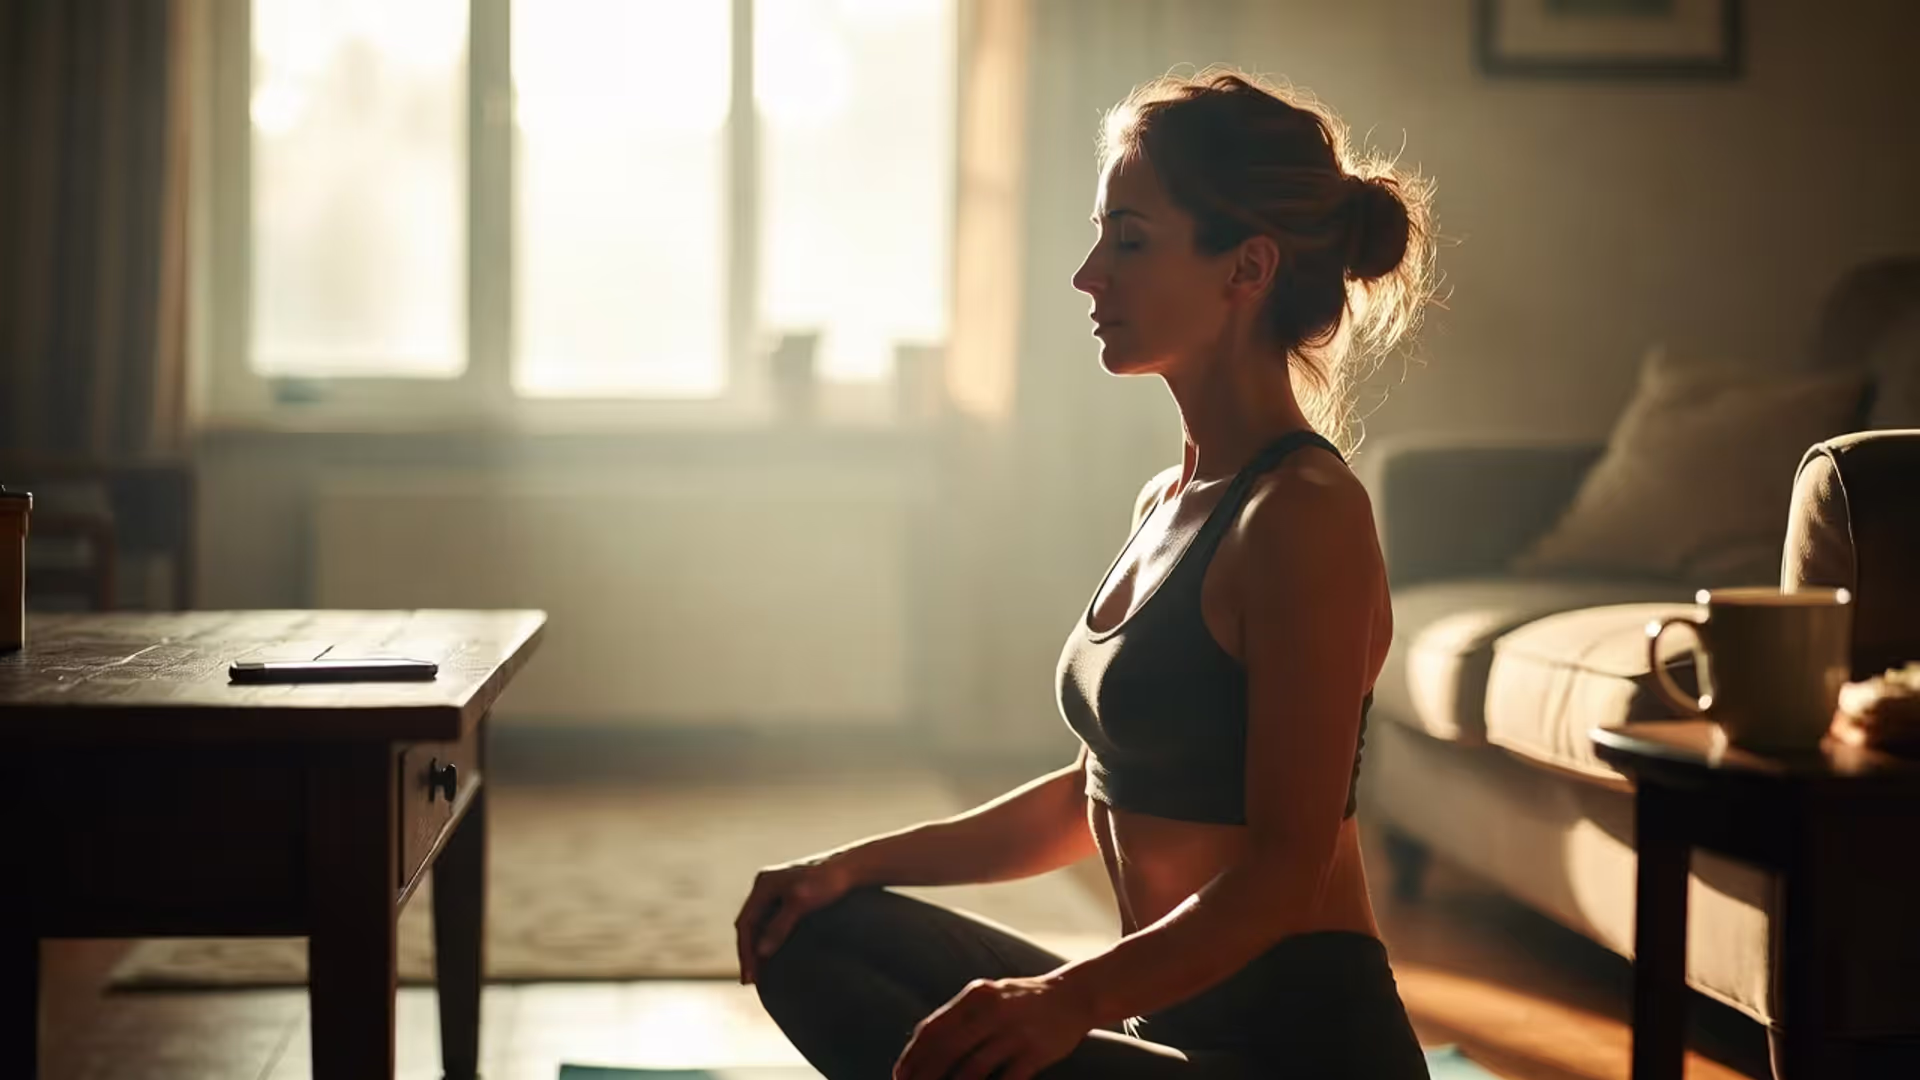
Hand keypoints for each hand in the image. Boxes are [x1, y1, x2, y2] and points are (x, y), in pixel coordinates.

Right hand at [734, 855, 857, 984]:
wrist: (851, 869)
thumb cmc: (828, 882)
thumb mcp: (801, 903)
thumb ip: (780, 926)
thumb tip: (761, 951)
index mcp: (764, 884)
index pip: (746, 923)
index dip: (746, 951)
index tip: (751, 975)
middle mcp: (765, 886)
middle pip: (749, 925)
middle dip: (748, 953)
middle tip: (750, 981)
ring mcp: (775, 891)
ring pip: (758, 925)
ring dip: (756, 948)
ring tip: (758, 974)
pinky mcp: (787, 897)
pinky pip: (769, 922)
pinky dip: (767, 940)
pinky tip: (771, 956)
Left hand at [892, 974, 1097, 1079]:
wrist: (1073, 995)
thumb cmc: (1020, 1000)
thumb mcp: (988, 995)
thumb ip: (958, 1016)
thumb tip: (919, 1042)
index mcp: (975, 995)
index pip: (934, 1028)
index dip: (913, 1056)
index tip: (899, 1076)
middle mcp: (993, 1011)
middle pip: (947, 1050)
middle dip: (925, 1077)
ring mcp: (1015, 1032)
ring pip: (972, 1071)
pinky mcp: (1035, 1053)